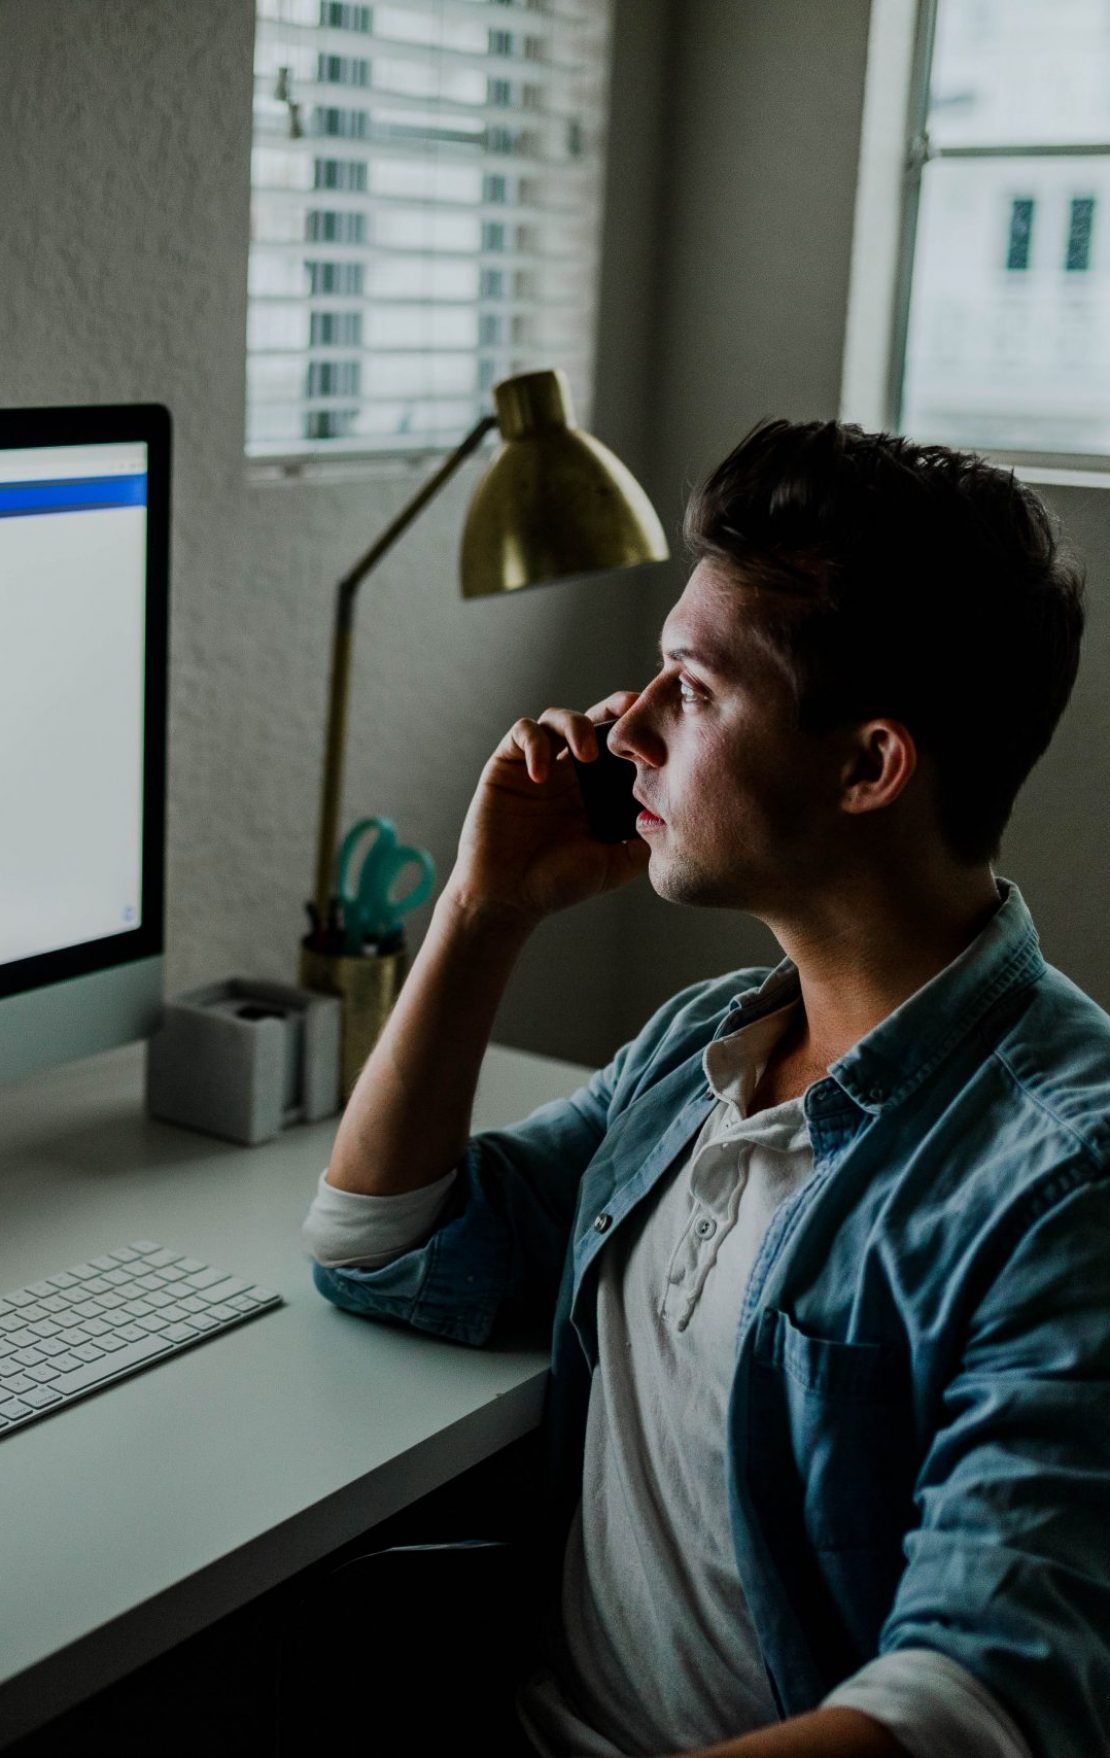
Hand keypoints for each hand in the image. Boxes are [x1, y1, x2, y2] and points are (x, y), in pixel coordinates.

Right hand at [444, 691, 650, 930]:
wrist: (507, 898)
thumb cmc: (557, 883)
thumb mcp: (614, 864)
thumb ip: (643, 841)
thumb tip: (676, 819)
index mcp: (596, 789)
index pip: (621, 747)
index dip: (639, 732)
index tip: (660, 735)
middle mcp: (569, 771)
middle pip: (594, 719)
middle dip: (615, 708)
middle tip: (632, 710)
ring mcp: (538, 765)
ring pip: (558, 718)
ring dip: (576, 726)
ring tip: (587, 754)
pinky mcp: (506, 765)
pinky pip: (522, 732)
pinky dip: (536, 744)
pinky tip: (542, 774)